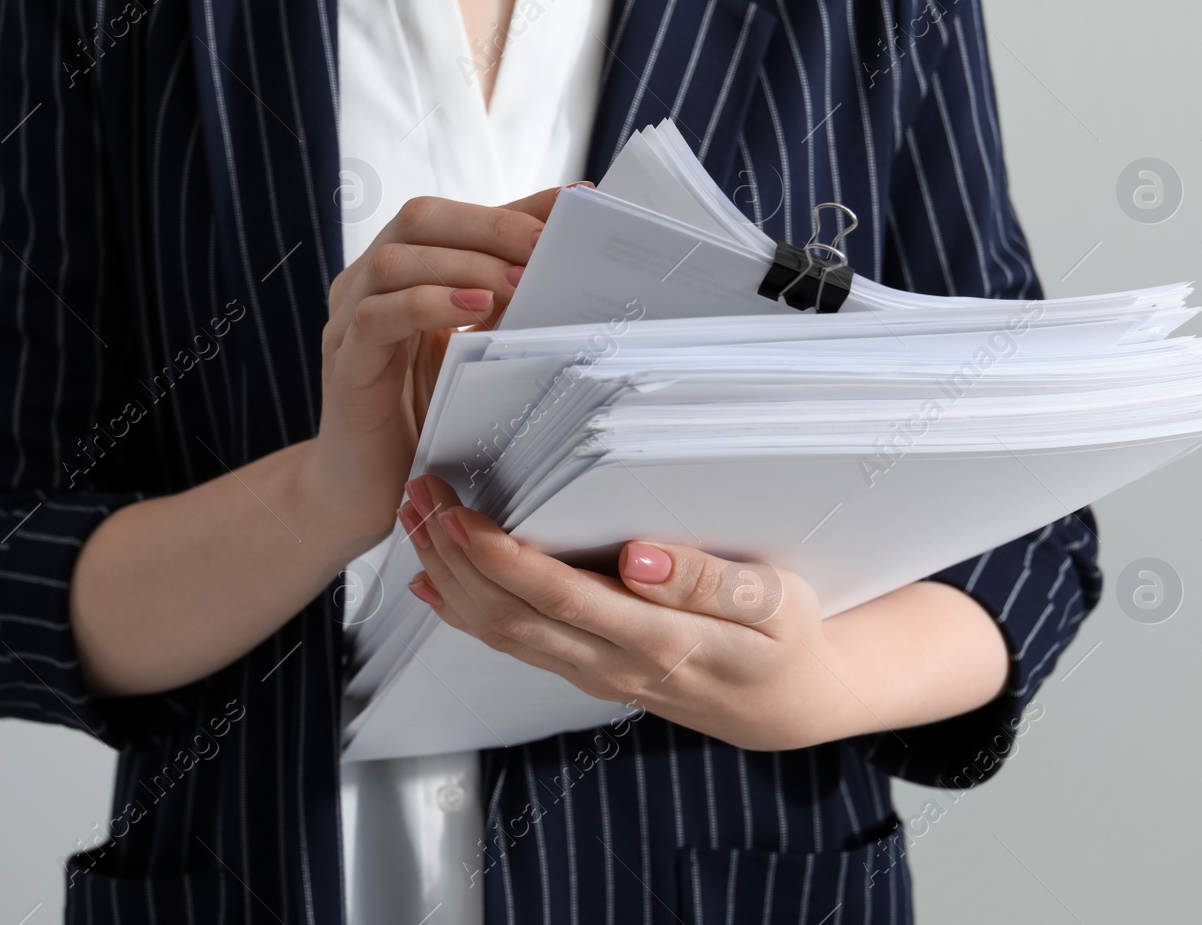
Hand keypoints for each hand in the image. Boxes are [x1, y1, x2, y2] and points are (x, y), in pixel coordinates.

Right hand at [309, 188, 566, 552]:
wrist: (365, 491)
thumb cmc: (424, 419)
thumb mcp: (475, 353)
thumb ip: (506, 310)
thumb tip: (569, 271)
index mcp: (403, 271)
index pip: (458, 217)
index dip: (515, 206)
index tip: (575, 203)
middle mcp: (367, 283)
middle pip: (420, 218)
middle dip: (490, 225)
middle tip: (544, 245)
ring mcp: (350, 320)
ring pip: (397, 260)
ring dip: (465, 264)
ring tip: (518, 282)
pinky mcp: (346, 363)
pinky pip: (377, 316)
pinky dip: (428, 304)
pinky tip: (475, 311)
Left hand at [395, 475, 864, 751]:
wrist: (785, 705)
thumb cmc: (784, 641)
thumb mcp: (774, 604)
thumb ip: (708, 580)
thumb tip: (639, 558)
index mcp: (660, 641)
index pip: (561, 598)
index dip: (501, 559)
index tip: (458, 515)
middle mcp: (612, 666)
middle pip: (511, 618)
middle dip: (454, 557)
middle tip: (420, 496)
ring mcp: (592, 674)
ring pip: (501, 633)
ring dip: (449, 578)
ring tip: (416, 519)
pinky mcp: (584, 671)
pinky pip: (512, 645)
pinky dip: (464, 613)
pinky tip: (431, 583)